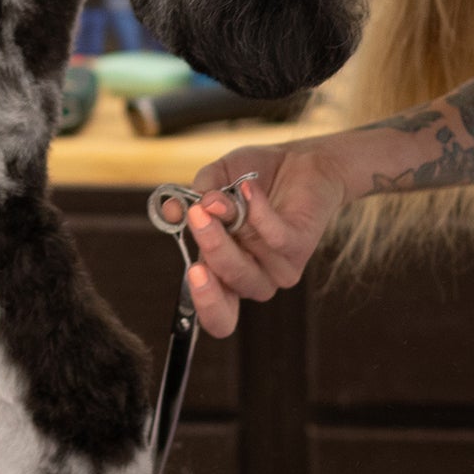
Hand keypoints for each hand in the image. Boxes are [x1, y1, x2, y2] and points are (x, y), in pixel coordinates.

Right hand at [157, 142, 350, 337]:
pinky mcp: (301, 247)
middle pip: (228, 284)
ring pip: (248, 267)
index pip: (217, 314)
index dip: (204, 304)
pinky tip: (248, 188)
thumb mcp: (214, 181)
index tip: (192, 272)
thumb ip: (193, 196)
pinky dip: (258, 212)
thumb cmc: (251, 177)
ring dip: (227, 230)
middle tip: (196, 214)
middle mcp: (252, 276)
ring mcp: (278, 266)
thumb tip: (172, 211)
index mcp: (224, 270)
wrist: (298, 159)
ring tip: (216, 199)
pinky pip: (277, 238)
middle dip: (209, 248)